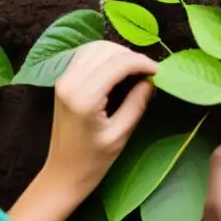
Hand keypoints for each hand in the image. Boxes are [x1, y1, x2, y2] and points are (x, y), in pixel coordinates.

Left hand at [45, 41, 157, 194]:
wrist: (63, 173)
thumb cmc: (93, 160)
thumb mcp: (120, 134)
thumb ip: (136, 103)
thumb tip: (151, 80)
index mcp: (84, 97)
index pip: (118, 63)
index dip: (142, 62)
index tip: (158, 72)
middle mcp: (70, 82)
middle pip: (106, 49)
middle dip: (130, 56)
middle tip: (147, 73)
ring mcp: (63, 79)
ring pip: (94, 47)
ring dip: (117, 53)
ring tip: (134, 71)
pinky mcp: (62, 80)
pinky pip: (85, 55)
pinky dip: (104, 56)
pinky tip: (116, 70)